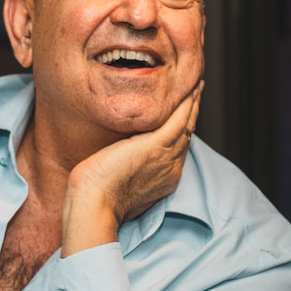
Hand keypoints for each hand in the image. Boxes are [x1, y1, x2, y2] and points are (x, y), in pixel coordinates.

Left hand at [62, 83, 202, 254]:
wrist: (94, 204)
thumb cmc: (95, 199)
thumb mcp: (117, 185)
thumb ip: (125, 172)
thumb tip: (116, 162)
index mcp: (163, 179)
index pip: (176, 148)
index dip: (181, 129)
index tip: (181, 115)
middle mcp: (170, 168)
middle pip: (186, 134)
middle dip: (191, 113)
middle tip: (195, 93)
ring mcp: (167, 156)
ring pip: (187, 124)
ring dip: (193, 103)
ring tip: (196, 86)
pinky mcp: (157, 145)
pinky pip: (180, 119)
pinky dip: (188, 103)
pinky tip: (192, 88)